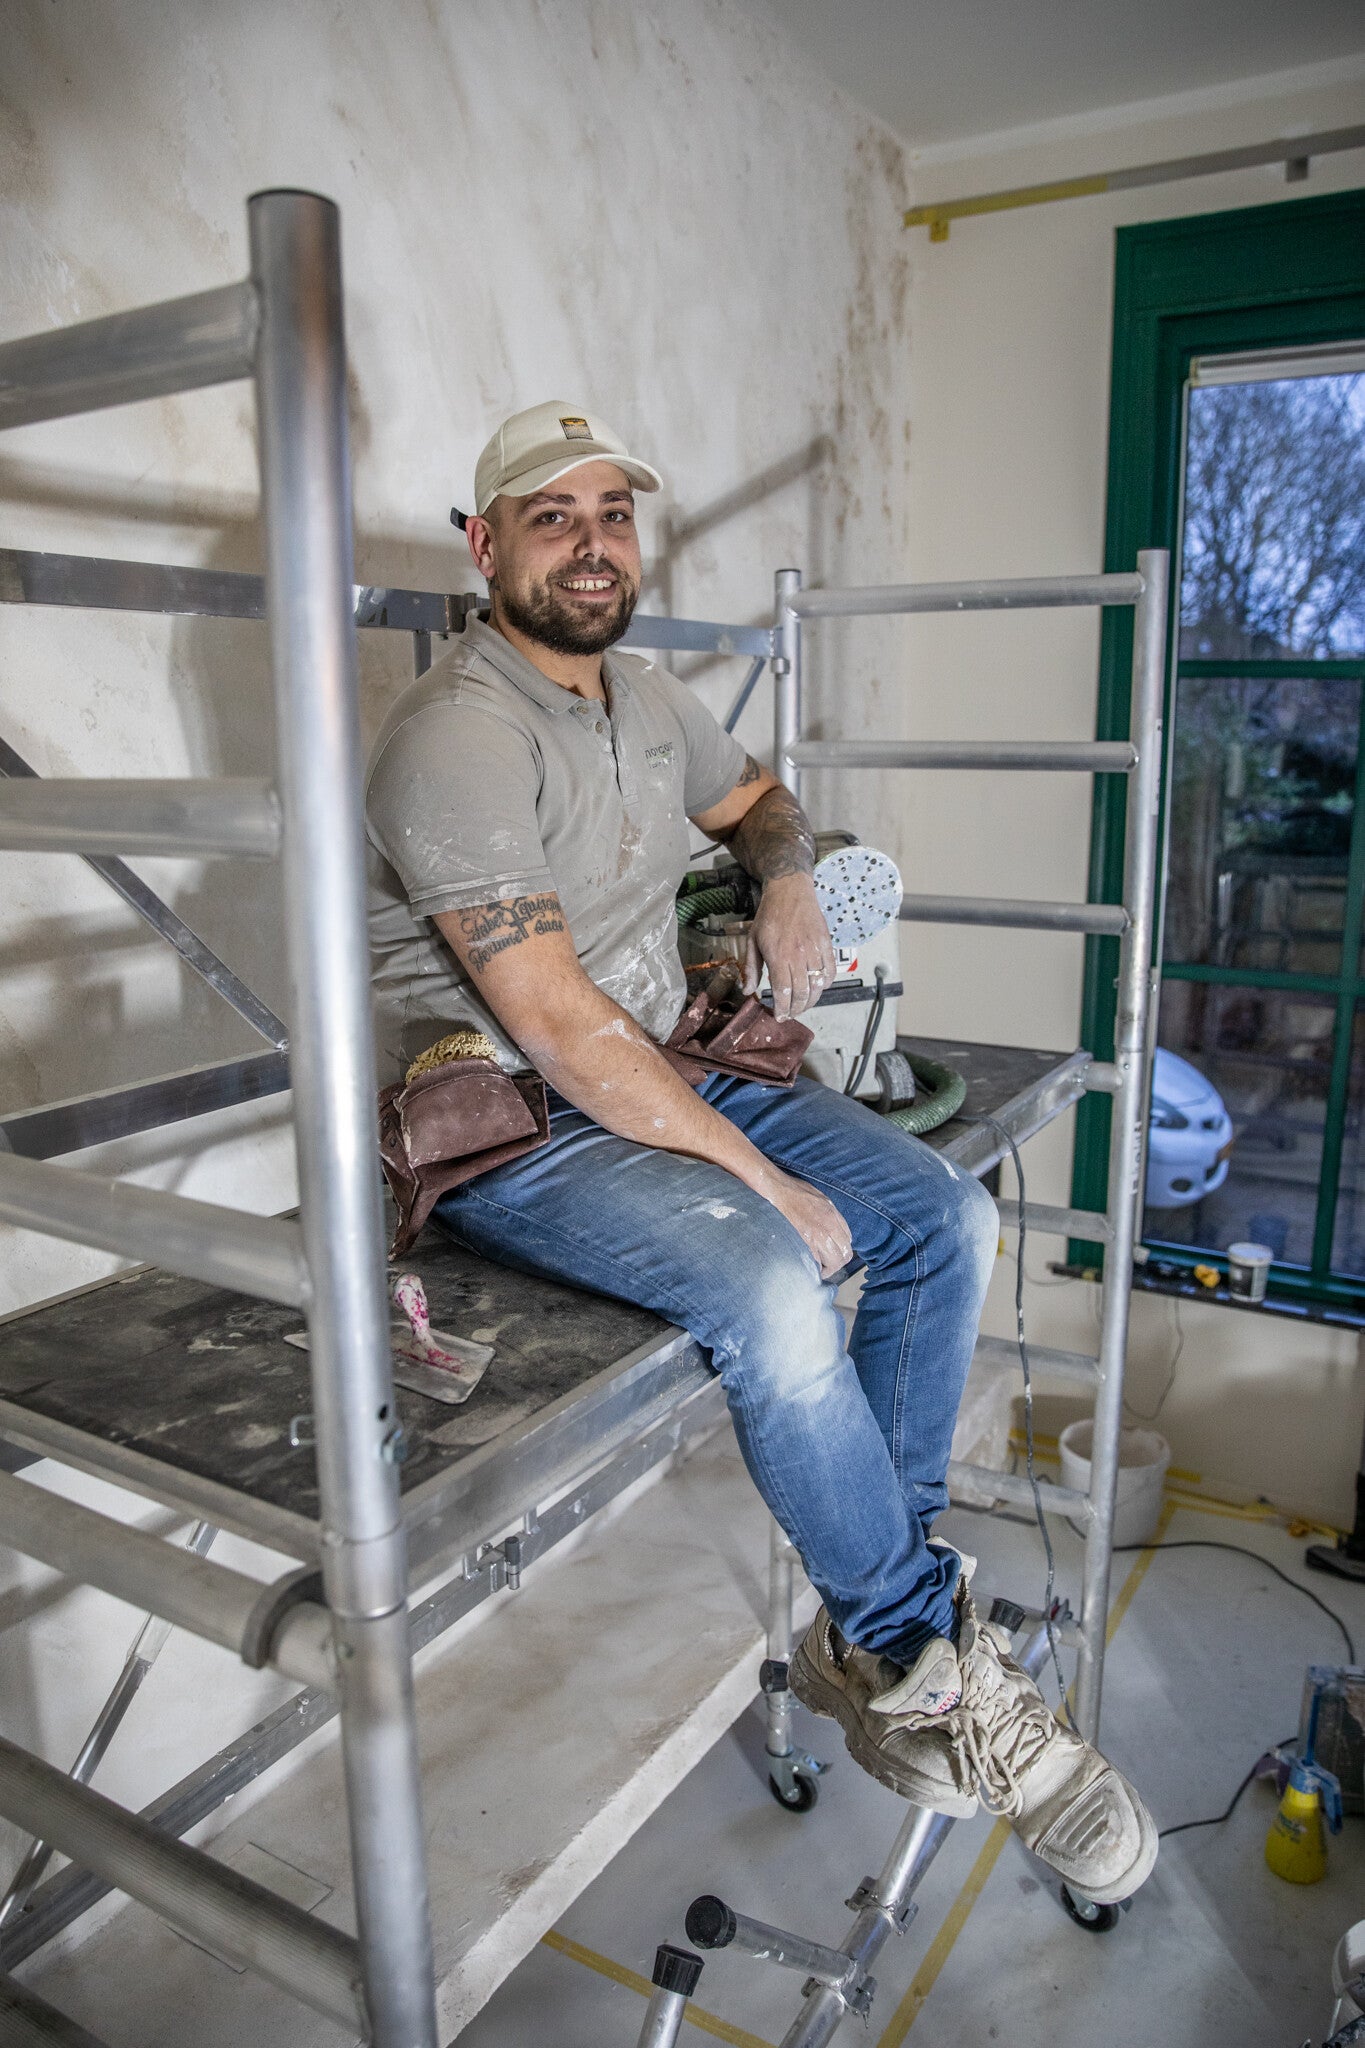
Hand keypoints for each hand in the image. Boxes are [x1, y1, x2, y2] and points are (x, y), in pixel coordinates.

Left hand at [745, 873, 836, 1019]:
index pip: (783, 991)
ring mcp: (815, 949)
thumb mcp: (752, 941)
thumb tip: (747, 991)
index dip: (782, 1009)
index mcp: (778, 955)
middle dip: (796, 1009)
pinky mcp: (826, 944)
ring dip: (811, 1000)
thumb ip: (751, 968)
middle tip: (790, 1014)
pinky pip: (830, 971)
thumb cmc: (769, 916)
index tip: (779, 1016)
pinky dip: (825, 984)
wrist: (790, 891)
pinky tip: (817, 988)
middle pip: (802, 993)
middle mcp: (798, 955)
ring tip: (802, 1005)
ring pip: (818, 985)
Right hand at [757, 1166, 853, 1278]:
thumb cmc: (794, 1191)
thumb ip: (832, 1216)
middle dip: (836, 1263)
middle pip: (844, 1255)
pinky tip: (807, 1264)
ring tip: (817, 1267)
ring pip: (834, 1262)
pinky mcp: (803, 1243)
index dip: (841, 1250)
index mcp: (833, 1216)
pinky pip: (816, 1262)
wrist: (776, 1190)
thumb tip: (836, 1231)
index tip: (832, 1253)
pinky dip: (814, 1266)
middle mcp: (829, 1228)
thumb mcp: (821, 1198)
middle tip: (826, 1265)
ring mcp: (816, 1237)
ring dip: (827, 1267)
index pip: (847, 1242)